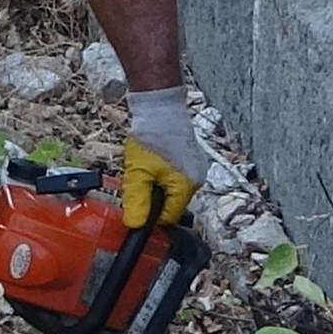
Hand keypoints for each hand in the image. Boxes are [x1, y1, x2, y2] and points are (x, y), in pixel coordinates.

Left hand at [121, 87, 207, 228]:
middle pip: (172, 203)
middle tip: (140, 177)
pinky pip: (176, 175)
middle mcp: (197, 180)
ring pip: (173, 189)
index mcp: (187, 187)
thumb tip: (135, 226)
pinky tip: (154, 159)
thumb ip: (137, 202)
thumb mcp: (138, 173)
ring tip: (146, 165)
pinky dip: (163, 172)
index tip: (137, 203)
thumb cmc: (151, 136)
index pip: (168, 217)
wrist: (160, 107)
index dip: (150, 214)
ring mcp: (196, 168)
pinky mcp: (192, 158)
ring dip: (157, 184)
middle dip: (153, 196)